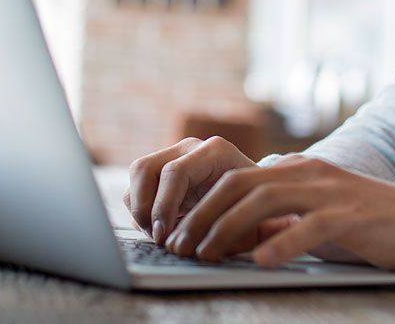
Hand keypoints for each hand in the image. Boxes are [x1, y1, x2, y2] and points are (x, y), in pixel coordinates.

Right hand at [123, 136, 259, 244]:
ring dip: (139, 210)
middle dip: (144, 208)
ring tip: (158, 236)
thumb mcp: (250, 215)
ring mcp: (174, 156)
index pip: (175, 172)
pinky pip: (136, 188)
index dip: (163, 206)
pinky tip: (159, 230)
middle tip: (156, 237)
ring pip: (137, 176)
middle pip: (144, 168)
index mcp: (215, 152)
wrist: (258, 195)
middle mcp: (190, 148)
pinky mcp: (162, 171)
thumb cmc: (254, 208)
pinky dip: (141, 212)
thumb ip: (226, 228)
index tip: (163, 235)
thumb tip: (189, 247)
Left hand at [164, 155, 394, 270]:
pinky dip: (281, 243)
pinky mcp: (349, 215)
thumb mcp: (311, 211)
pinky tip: (261, 261)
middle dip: (203, 214)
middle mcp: (306, 172)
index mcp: (293, 168)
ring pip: (265, 199)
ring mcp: (328, 190)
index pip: (233, 177)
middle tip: (181, 245)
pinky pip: (309, 226)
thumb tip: (232, 236)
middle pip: (240, 183)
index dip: (201, 204)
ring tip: (208, 253)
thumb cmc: (359, 222)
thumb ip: (277, 215)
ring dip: (228, 228)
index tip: (179, 232)